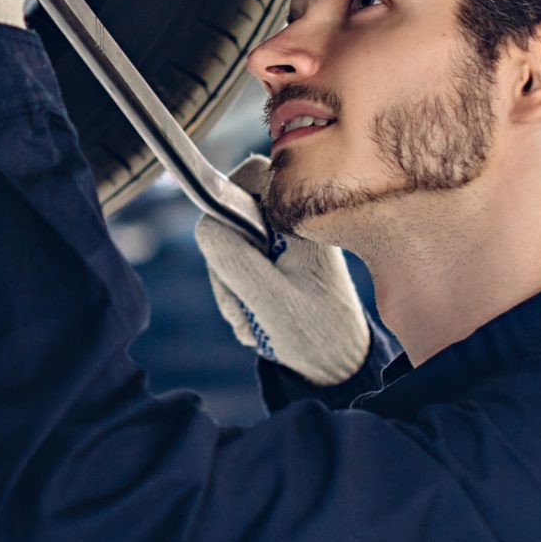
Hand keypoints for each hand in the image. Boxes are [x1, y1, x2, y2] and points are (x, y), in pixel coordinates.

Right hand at [194, 154, 372, 385]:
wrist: (336, 365)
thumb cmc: (314, 333)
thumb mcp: (267, 297)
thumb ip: (232, 256)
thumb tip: (205, 224)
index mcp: (301, 220)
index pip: (249, 176)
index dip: (225, 204)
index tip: (228, 251)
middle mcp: (294, 222)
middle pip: (231, 214)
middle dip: (226, 262)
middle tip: (243, 302)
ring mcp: (285, 241)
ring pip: (230, 242)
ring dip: (230, 284)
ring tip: (253, 318)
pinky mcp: (278, 259)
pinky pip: (238, 262)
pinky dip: (238, 291)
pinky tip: (256, 316)